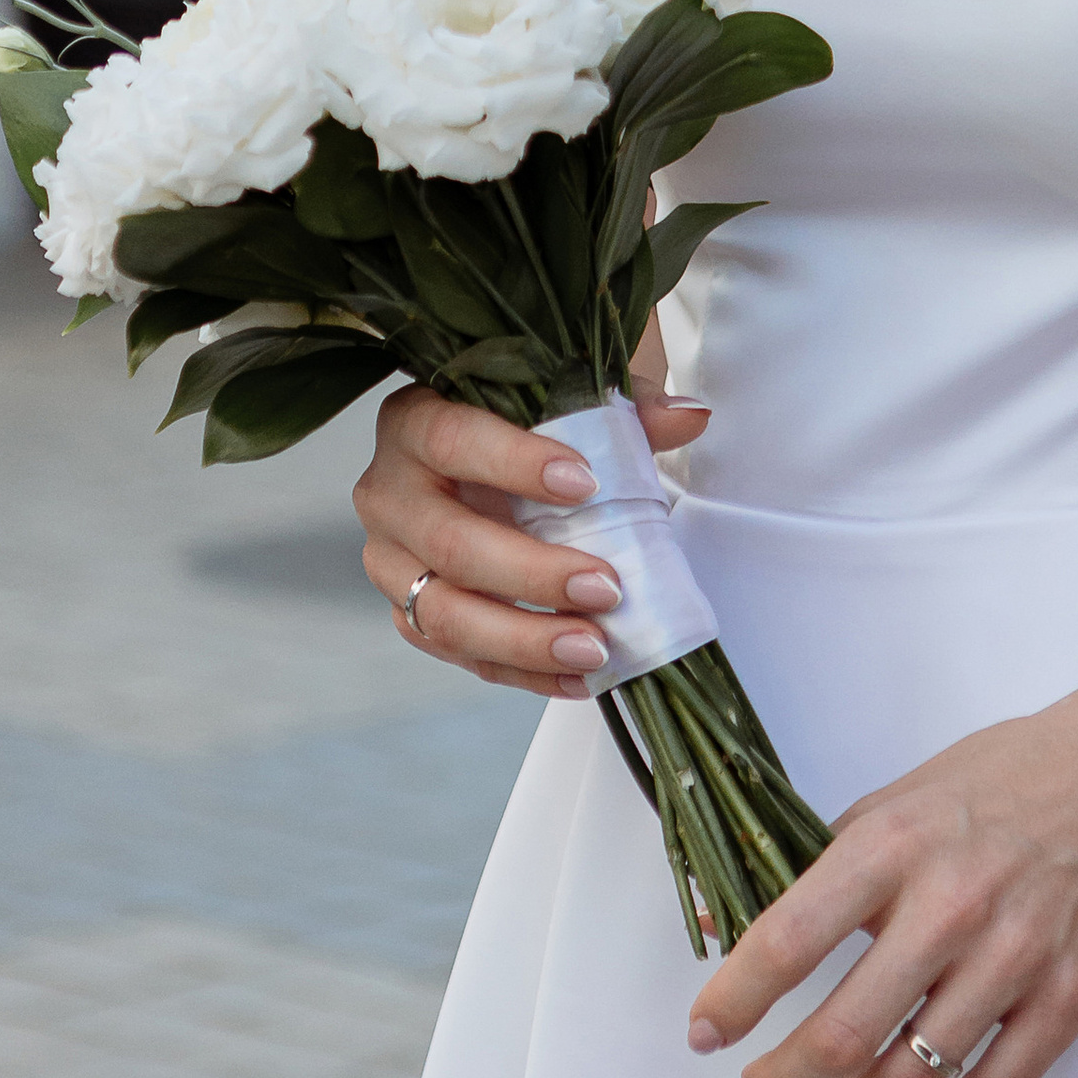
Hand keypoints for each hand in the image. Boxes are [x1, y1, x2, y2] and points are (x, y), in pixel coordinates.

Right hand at [353, 370, 708, 694]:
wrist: (487, 460)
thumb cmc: (525, 425)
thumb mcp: (569, 401)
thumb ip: (624, 406)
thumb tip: (689, 417)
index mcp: (414, 420)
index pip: (453, 440)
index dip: (515, 464)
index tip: (586, 483)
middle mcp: (388, 492)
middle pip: (449, 542)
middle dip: (532, 574)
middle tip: (607, 587)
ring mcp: (391, 562)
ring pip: (443, 613)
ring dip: (524, 639)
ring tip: (594, 647)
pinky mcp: (409, 613)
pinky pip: (460, 655)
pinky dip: (522, 671)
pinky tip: (577, 676)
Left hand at [684, 676, 1077, 1077]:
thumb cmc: (1004, 780)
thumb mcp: (900, 797)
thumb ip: (829, 866)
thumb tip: (739, 927)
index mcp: (895, 845)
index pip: (788, 940)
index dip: (733, 1000)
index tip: (706, 1033)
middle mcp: (950, 904)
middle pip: (843, 1033)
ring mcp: (1014, 957)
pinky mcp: (1067, 998)